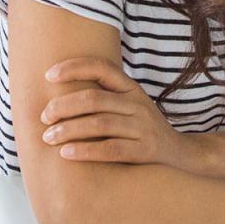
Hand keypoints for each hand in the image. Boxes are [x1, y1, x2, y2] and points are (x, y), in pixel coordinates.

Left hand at [39, 56, 194, 169]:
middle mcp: (138, 104)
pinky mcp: (145, 151)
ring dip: (68, 130)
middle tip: (44, 117)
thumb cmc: (142, 129)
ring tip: (48, 137)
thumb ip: (104, 96)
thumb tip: (59, 92)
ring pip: (99, 124)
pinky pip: (111, 149)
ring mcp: (143, 127)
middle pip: (93, 99)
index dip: (74, 68)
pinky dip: (85, 151)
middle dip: (62, 106)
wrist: (180, 155)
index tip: (48, 75)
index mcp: (131, 89)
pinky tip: (66, 153)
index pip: (102, 68)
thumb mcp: (129, 106)